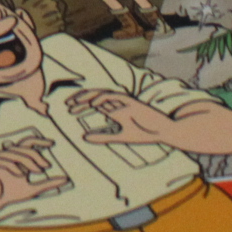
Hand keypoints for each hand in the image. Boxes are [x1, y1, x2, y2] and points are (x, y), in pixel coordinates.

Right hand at [0, 136, 70, 202]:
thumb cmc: (9, 194)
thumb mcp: (32, 189)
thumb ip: (47, 184)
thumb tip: (66, 180)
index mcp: (16, 157)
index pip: (27, 143)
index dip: (39, 140)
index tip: (52, 143)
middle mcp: (6, 153)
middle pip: (23, 148)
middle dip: (36, 156)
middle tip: (46, 166)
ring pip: (14, 152)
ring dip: (27, 161)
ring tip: (36, 172)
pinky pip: (1, 158)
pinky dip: (12, 165)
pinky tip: (20, 174)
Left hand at [69, 89, 188, 145]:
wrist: (165, 131)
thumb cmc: (145, 133)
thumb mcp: (121, 136)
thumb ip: (103, 136)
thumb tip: (83, 138)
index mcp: (115, 110)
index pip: (94, 103)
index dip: (81, 104)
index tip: (68, 109)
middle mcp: (117, 103)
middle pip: (95, 96)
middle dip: (81, 98)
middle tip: (67, 104)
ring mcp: (124, 102)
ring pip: (103, 93)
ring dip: (89, 96)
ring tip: (76, 102)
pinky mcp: (132, 102)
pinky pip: (115, 97)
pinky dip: (104, 99)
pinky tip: (94, 104)